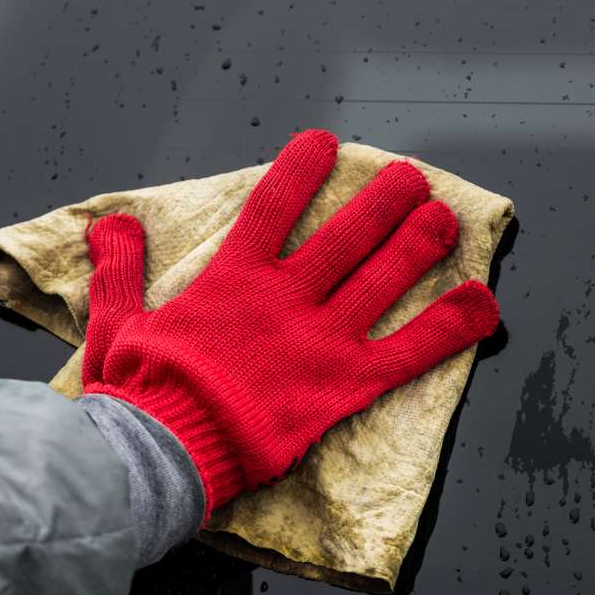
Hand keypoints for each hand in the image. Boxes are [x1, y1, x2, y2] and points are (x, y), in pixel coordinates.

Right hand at [81, 129, 498, 521]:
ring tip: (445, 217)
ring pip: (383, 278)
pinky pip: (409, 351)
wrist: (163, 450)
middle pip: (346, 235)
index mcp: (232, 279)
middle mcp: (285, 297)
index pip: (274, 206)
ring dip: (419, 243)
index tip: (325, 143)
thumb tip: (110, 222)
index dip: (301, 169)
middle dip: (383, 200)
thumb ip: (118, 268)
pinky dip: (450, 326)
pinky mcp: (344, 385)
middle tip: (410, 177)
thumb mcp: (114, 321)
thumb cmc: (138, 393)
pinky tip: (485, 303)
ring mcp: (320, 338)